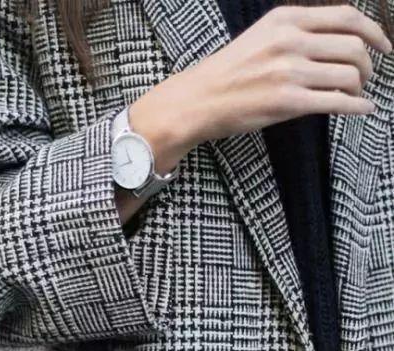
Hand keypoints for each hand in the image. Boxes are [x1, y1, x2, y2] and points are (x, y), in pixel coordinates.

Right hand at [133, 3, 391, 152]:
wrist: (199, 100)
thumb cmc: (230, 72)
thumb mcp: (263, 35)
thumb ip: (298, 31)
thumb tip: (339, 40)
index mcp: (286, 19)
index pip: (347, 16)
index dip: (374, 31)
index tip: (384, 45)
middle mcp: (290, 40)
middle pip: (354, 46)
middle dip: (369, 64)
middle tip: (365, 77)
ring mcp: (289, 71)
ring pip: (350, 74)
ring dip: (362, 87)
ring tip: (355, 95)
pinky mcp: (288, 102)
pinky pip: (338, 102)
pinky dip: (358, 107)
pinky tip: (363, 110)